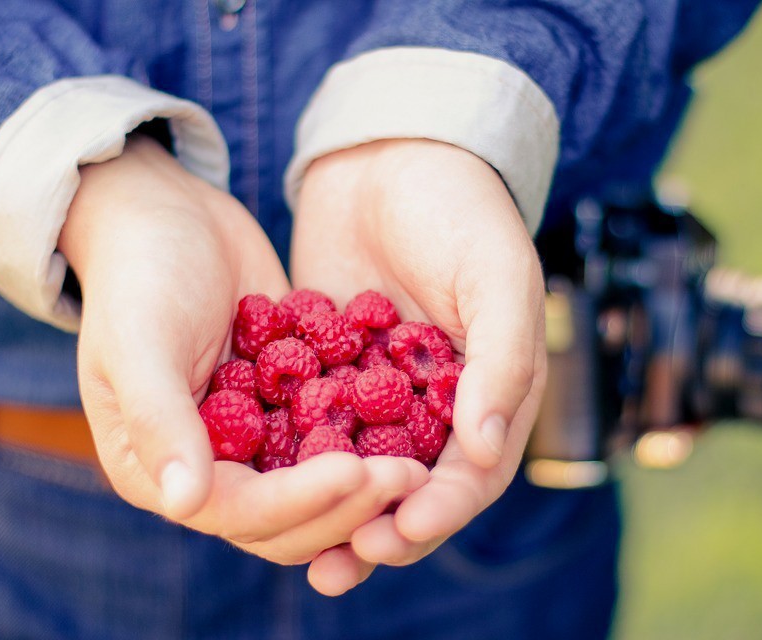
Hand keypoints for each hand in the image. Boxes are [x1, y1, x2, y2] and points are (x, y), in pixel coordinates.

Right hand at [59, 136, 427, 587]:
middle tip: (409, 476)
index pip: (240, 512)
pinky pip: (337, 436)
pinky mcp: (292, 408)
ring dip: (367, 487)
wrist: (172, 216)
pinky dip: (373, 440)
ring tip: (422, 466)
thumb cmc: (141, 274)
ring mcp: (256, 440)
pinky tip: (422, 428)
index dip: (300, 502)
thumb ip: (159, 418)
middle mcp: (213, 469)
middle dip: (348, 505)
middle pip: (290, 519)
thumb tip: (188, 501)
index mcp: (160, 471)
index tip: (355, 472)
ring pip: (321, 489)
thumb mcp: (140, 340)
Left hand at [292, 139, 546, 590]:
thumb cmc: (461, 210)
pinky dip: (292, 455)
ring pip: (356, 467)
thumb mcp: (498, 277)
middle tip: (343, 561)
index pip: (471, 471)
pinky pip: (310, 422)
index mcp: (488, 390)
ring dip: (332, 512)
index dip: (441, 509)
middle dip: (381, 527)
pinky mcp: (326, 368)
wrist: (392, 155)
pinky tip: (259, 482)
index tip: (403, 530)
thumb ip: (502, 361)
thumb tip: (483, 450)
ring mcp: (377, 389)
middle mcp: (434, 402)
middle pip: (410, 486)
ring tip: (301, 555)